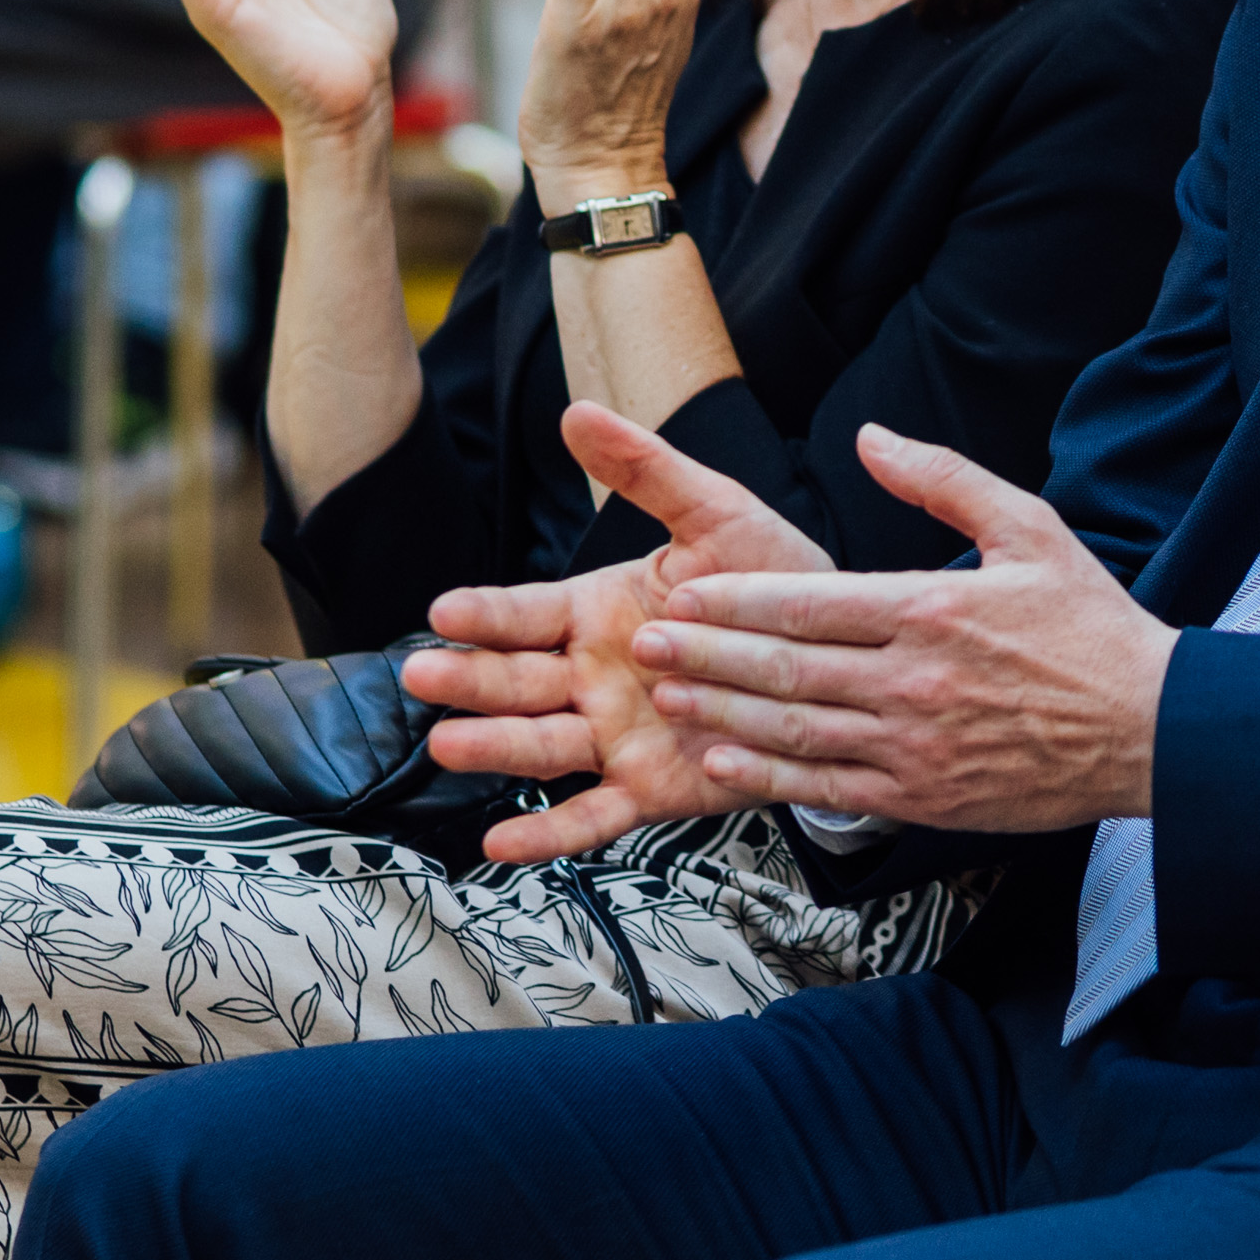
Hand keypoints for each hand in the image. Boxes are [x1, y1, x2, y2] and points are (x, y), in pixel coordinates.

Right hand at [405, 403, 839, 861]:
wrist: (837, 657)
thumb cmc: (772, 581)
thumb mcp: (715, 515)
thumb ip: (648, 471)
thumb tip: (579, 414)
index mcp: (595, 612)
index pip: (524, 613)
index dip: (485, 615)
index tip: (444, 611)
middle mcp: (591, 677)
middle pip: (516, 681)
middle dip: (468, 679)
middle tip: (422, 675)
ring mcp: (614, 735)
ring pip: (540, 746)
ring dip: (492, 749)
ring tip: (447, 746)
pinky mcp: (648, 788)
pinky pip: (591, 816)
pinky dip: (546, 835)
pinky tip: (499, 845)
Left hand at [606, 422, 1173, 836]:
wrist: (1151, 730)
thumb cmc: (1090, 628)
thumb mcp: (1030, 527)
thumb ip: (943, 480)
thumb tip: (870, 437)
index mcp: (930, 608)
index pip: (808, 601)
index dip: (734, 598)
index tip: (681, 588)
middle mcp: (912, 680)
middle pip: (784, 666)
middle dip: (705, 651)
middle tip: (645, 639)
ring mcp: (913, 745)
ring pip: (792, 728)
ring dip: (720, 709)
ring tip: (665, 691)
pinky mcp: (921, 796)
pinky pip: (825, 786)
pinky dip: (766, 775)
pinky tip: (721, 758)